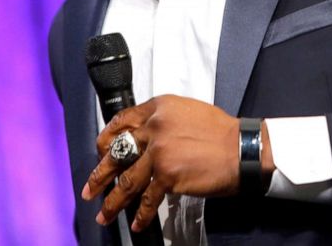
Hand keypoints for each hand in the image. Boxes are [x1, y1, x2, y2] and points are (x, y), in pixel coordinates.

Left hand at [80, 95, 239, 231]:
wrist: (242, 149)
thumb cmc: (220, 132)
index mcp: (159, 108)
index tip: (100, 151)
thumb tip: (144, 137)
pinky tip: (136, 223)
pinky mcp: (167, 175)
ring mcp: (159, 152)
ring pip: (127, 180)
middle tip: (90, 188)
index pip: (122, 120)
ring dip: (113, 201)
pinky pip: (147, 198)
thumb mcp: (187, 112)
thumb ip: (163, 120)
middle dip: (100, 174)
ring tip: (104, 215)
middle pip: (117, 152)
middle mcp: (154, 127)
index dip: (107, 138)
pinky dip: (141, 214)